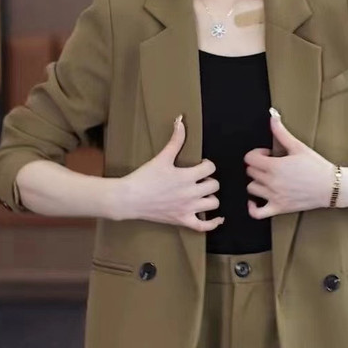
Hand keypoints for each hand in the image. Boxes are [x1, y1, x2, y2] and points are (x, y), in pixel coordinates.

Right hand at [117, 115, 224, 230]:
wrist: (129, 198)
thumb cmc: (144, 177)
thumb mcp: (162, 157)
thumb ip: (175, 140)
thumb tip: (181, 120)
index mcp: (187, 176)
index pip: (210, 168)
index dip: (207, 165)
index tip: (201, 165)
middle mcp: (191, 193)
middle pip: (214, 185)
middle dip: (209, 180)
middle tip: (199, 179)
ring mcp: (188, 209)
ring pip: (213, 203)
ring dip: (210, 197)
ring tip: (202, 193)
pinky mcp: (182, 220)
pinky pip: (204, 226)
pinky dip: (213, 223)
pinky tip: (218, 218)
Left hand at [244, 109, 336, 219]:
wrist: (330, 186)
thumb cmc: (316, 167)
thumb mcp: (298, 147)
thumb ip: (282, 133)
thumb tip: (273, 118)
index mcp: (274, 166)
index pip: (249, 159)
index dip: (256, 154)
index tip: (267, 154)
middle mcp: (271, 182)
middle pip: (250, 172)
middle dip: (258, 166)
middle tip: (271, 165)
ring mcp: (273, 196)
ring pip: (251, 188)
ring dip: (257, 182)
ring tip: (268, 179)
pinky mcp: (279, 208)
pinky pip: (257, 213)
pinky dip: (253, 208)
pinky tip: (256, 201)